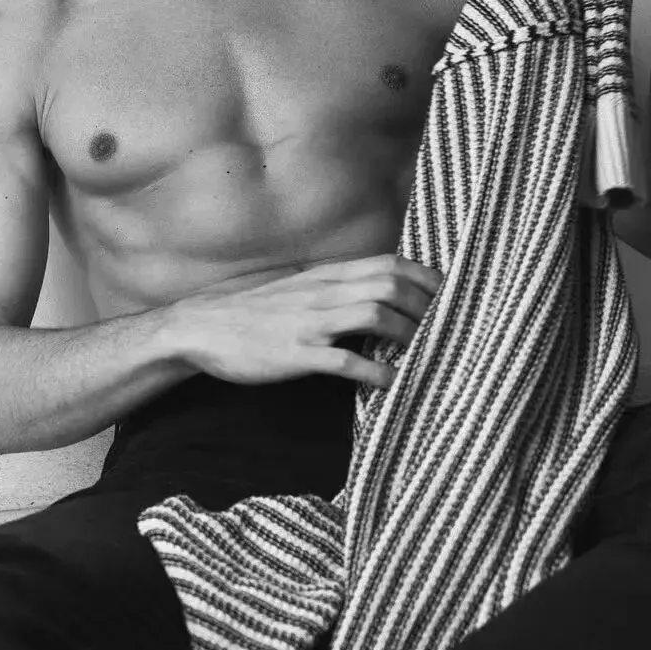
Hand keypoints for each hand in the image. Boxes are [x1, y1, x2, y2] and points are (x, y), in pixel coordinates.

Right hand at [170, 253, 444, 387]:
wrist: (199, 327)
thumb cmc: (251, 313)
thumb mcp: (297, 289)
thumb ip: (335, 288)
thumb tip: (377, 296)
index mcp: (325, 276)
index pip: (389, 264)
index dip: (426, 278)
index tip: (451, 297)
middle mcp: (322, 293)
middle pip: (390, 285)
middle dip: (427, 307)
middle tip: (449, 330)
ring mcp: (309, 323)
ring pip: (375, 315)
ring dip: (409, 335)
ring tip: (427, 356)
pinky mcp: (296, 354)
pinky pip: (346, 361)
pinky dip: (377, 372)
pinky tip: (393, 385)